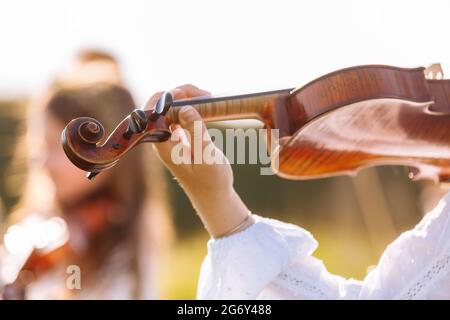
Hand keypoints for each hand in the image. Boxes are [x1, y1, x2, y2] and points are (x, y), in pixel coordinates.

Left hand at [147, 84, 252, 237]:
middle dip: (180, 94)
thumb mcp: (207, 156)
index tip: (197, 96)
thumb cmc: (212, 181)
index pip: (155, 110)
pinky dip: (190, 107)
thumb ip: (196, 132)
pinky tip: (205, 107)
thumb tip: (186, 108)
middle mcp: (162, 139)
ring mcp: (169, 138)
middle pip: (161, 105)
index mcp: (163, 144)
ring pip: (170, 108)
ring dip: (186, 98)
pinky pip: (179, 115)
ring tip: (208, 98)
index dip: (171, 97)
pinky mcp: (179, 138)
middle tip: (206, 95)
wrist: (214, 197)